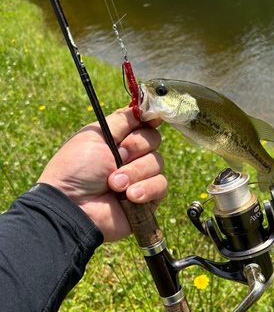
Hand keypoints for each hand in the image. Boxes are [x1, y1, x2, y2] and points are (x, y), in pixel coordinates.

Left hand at [37, 107, 166, 241]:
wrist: (74, 206)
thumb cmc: (77, 169)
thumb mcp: (96, 135)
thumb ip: (122, 119)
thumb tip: (144, 106)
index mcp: (117, 140)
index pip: (142, 124)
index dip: (149, 120)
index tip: (151, 120)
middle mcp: (130, 157)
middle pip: (153, 140)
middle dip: (135, 147)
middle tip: (116, 158)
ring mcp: (140, 178)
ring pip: (158, 162)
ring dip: (135, 172)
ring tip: (114, 185)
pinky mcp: (148, 199)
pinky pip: (161, 185)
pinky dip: (146, 189)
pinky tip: (129, 197)